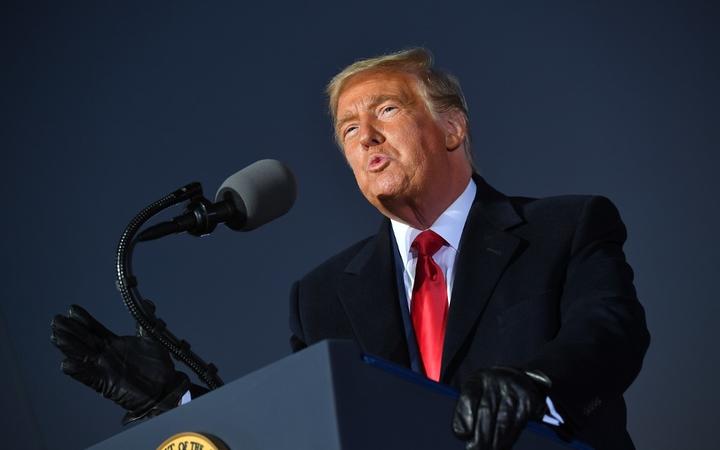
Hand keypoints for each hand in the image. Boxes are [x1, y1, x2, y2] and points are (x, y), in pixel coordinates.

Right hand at [50, 304, 189, 423]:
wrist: (164, 387)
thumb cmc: (156, 365)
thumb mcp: (151, 339)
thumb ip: (145, 322)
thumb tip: (148, 302)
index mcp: (115, 343)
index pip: (96, 329)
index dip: (84, 320)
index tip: (72, 309)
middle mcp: (106, 354)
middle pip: (84, 340)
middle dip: (71, 331)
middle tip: (56, 320)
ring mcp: (104, 368)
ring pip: (82, 356)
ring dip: (69, 347)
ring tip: (56, 337)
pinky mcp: (106, 383)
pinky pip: (88, 377)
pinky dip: (78, 371)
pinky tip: (66, 364)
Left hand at [452, 367, 548, 449]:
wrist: (513, 378)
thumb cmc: (487, 392)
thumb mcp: (474, 394)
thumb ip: (466, 411)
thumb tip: (464, 435)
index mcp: (476, 381)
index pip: (469, 398)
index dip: (465, 418)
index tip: (464, 435)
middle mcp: (494, 381)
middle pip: (486, 411)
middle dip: (481, 436)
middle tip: (476, 449)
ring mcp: (513, 388)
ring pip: (503, 420)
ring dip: (496, 440)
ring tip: (491, 449)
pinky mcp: (528, 399)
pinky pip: (519, 423)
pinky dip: (511, 437)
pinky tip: (505, 445)